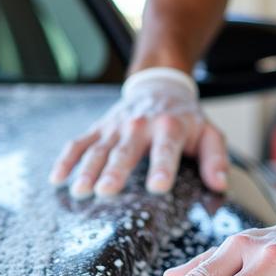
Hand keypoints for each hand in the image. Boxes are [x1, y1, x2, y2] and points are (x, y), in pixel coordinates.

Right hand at [48, 67, 228, 197]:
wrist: (160, 84)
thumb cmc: (185, 117)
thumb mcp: (208, 133)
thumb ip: (215, 159)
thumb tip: (219, 185)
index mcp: (170, 127)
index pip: (166, 149)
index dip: (162, 167)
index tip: (157, 187)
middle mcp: (140, 126)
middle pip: (126, 151)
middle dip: (115, 171)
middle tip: (106, 191)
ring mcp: (116, 127)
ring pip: (99, 150)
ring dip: (88, 170)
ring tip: (80, 191)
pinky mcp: (99, 129)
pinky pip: (79, 143)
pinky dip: (66, 160)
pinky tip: (57, 179)